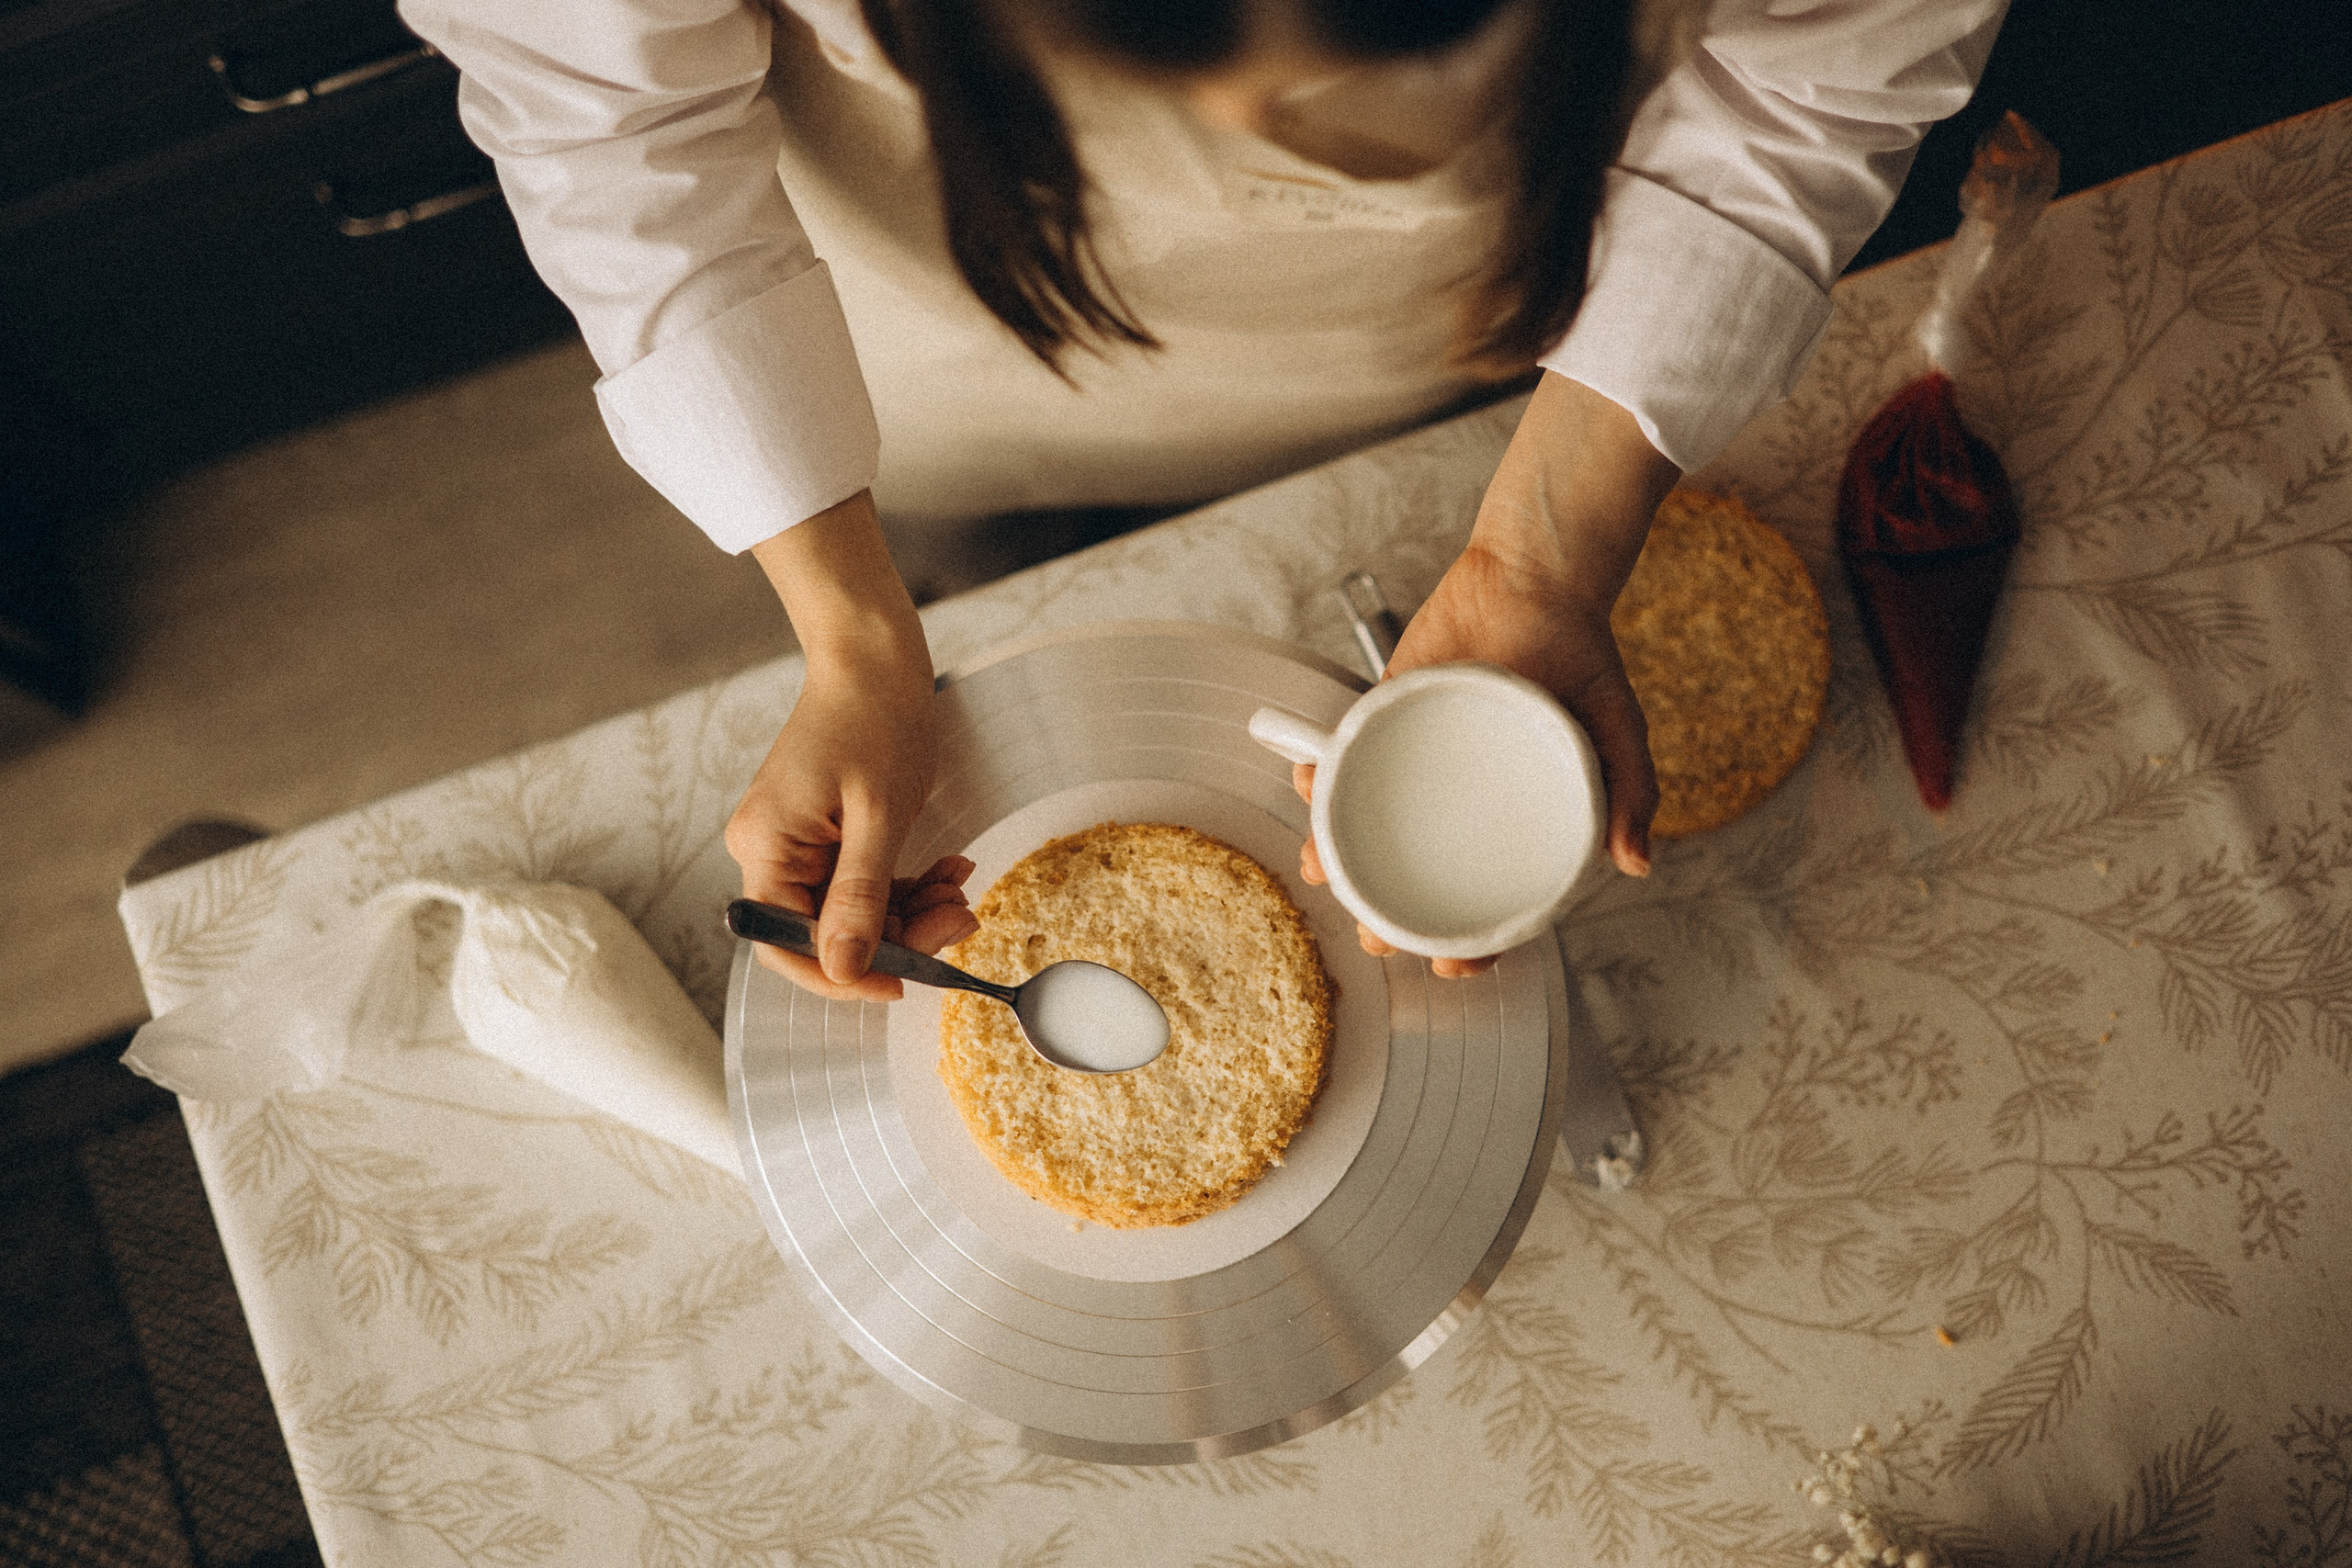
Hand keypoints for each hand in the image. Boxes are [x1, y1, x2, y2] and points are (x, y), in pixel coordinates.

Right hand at [723, 491, 979, 999]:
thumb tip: (844, 968)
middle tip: (960, 917)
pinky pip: (861, 884)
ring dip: (911, 911)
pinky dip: (904, 885)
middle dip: (898, 936)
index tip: (908, 982)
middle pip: (826, 931)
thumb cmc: (876, 720)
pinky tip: (946, 871)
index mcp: (766, 848)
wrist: (874, 658)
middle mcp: (768, 851)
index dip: (846, 975)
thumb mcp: (879, 816)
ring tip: (959, 887)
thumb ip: (860, 898)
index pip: (789, 945)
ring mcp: (795, 843)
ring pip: (851, 912)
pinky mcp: (822, 835)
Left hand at [1295, 373, 1678, 974]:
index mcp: (1510, 819)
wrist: (1537, 576)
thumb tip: (1637, 864)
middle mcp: (1457, 801)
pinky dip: (1321, 775)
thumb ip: (1631, 793)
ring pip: (1369, 827)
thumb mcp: (1617, 730)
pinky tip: (1305, 787)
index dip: (1470, 943)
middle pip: (1414, 877)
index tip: (1454, 968)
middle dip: (1389, 917)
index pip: (1485, 899)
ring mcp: (1417, 762)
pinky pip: (1344, 756)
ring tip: (1322, 872)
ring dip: (1340, 856)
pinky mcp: (1383, 717)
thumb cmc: (1581, 656)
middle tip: (1375, 936)